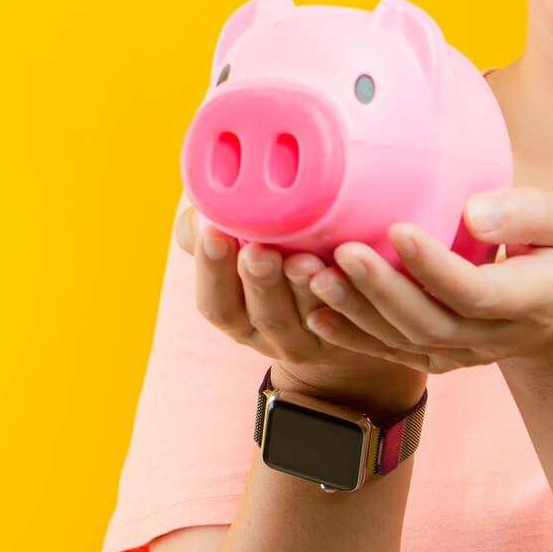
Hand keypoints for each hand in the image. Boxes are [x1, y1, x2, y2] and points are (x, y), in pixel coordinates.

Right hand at [174, 204, 427, 414]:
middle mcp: (271, 335)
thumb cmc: (276, 254)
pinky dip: (347, 297)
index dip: (212, 271)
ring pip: (308, 320)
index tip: (213, 231)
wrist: (335, 302)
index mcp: (236, 314)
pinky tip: (347, 269)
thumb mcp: (240, 246)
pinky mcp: (354, 335)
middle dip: (260, 282)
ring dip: (304, 289)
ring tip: (304, 260)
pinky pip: (351, 320)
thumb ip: (221, 229)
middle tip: (259, 250)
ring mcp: (315, 339)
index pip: (216, 303)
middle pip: (263, 316)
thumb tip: (198, 212)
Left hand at [302, 189, 552, 379]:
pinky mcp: (437, 358)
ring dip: (353, 310)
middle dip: (381, 289)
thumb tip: (473, 211)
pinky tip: (313, 310)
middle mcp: (494, 336)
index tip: (398, 228)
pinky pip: (390, 352)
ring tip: (310, 274)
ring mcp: (463, 353)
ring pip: (402, 341)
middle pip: (429, 322)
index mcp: (533, 300)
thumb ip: (528, 213)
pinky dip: (350, 334)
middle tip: (340, 251)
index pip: (476, 291)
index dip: (434, 266)